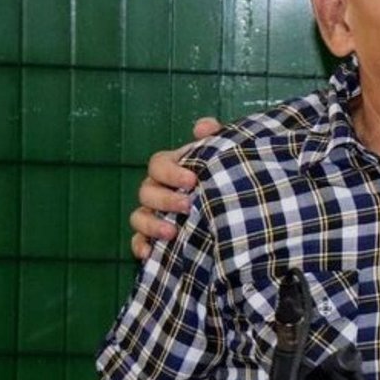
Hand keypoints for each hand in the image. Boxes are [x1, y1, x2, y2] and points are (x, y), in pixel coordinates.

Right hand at [128, 117, 222, 260]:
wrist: (241, 211)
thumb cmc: (228, 177)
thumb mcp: (226, 156)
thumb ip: (216, 138)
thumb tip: (203, 126)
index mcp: (172, 169)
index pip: (158, 164)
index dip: (171, 171)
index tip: (192, 180)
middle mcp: (159, 190)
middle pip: (146, 191)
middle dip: (165, 199)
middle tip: (187, 205)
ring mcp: (154, 215)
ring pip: (138, 216)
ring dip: (151, 224)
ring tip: (172, 232)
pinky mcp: (154, 238)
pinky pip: (137, 241)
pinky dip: (140, 246)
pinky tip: (148, 253)